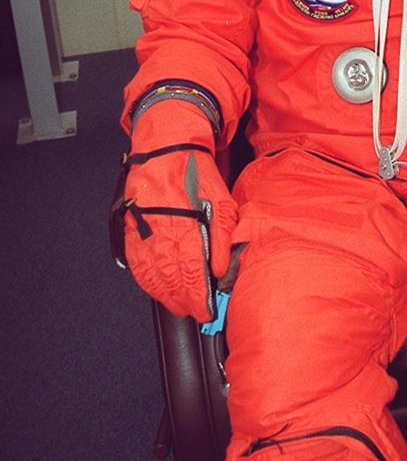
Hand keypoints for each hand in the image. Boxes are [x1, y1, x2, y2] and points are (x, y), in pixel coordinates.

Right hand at [123, 100, 236, 320]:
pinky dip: (146, 280)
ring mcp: (141, 230)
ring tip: (178, 306)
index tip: (206, 310)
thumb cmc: (195, 171)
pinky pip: (136, 262)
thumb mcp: (220, 199)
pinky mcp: (131, 228)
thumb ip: (221, 236)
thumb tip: (220, 269)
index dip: (198, 296)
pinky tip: (156, 289)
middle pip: (170, 278)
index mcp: (184, 223)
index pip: (191, 271)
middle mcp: (159, 230)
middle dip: (183, 301)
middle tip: (195, 313)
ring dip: (164, 295)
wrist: (165, 147)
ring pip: (151, 274)